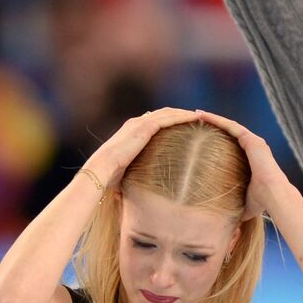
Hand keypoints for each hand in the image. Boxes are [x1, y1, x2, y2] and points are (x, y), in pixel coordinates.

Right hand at [85, 107, 199, 187]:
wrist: (101, 170)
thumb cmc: (110, 175)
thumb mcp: (125, 171)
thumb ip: (134, 172)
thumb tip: (136, 189)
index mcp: (131, 131)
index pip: (154, 121)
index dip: (169, 120)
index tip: (183, 124)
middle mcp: (136, 123)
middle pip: (163, 113)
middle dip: (180, 113)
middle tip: (197, 117)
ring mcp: (140, 123)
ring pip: (168, 113)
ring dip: (184, 113)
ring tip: (200, 116)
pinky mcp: (145, 128)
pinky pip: (169, 119)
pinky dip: (183, 117)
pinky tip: (195, 118)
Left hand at [195, 111, 290, 219]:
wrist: (273, 195)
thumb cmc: (261, 201)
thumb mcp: (244, 202)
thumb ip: (235, 205)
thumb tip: (225, 222)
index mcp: (252, 158)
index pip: (232, 144)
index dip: (218, 138)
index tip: (203, 135)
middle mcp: (254, 146)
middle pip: (230, 131)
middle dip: (214, 124)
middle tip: (197, 120)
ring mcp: (254, 141)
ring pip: (230, 126)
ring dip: (214, 119)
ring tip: (198, 114)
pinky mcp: (252, 139)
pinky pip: (231, 126)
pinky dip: (217, 120)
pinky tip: (204, 116)